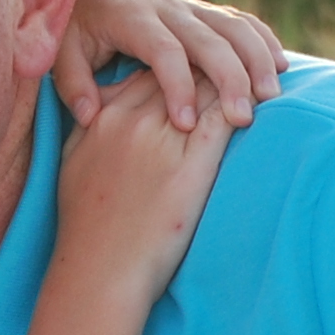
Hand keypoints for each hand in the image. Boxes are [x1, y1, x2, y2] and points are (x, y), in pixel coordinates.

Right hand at [50, 53, 235, 309]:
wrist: (98, 271)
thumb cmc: (85, 229)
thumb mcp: (73, 164)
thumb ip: (90, 130)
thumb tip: (101, 113)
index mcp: (104, 117)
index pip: (148, 70)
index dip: (176, 67)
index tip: (198, 71)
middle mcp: (132, 119)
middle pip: (179, 69)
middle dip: (208, 63)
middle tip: (239, 63)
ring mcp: (163, 139)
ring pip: (205, 85)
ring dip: (233, 77)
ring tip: (258, 75)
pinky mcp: (192, 164)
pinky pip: (223, 117)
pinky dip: (243, 102)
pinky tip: (261, 97)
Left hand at [61, 0, 284, 134]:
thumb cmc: (72, 19)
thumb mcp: (60, 48)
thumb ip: (72, 82)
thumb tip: (89, 115)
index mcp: (132, 18)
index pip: (163, 51)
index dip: (176, 85)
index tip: (185, 122)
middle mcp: (166, 9)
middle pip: (209, 40)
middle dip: (231, 78)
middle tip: (244, 118)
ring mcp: (187, 7)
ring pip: (233, 27)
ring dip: (257, 58)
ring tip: (273, 95)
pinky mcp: (200, 10)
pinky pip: (239, 20)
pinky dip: (262, 39)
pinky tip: (281, 66)